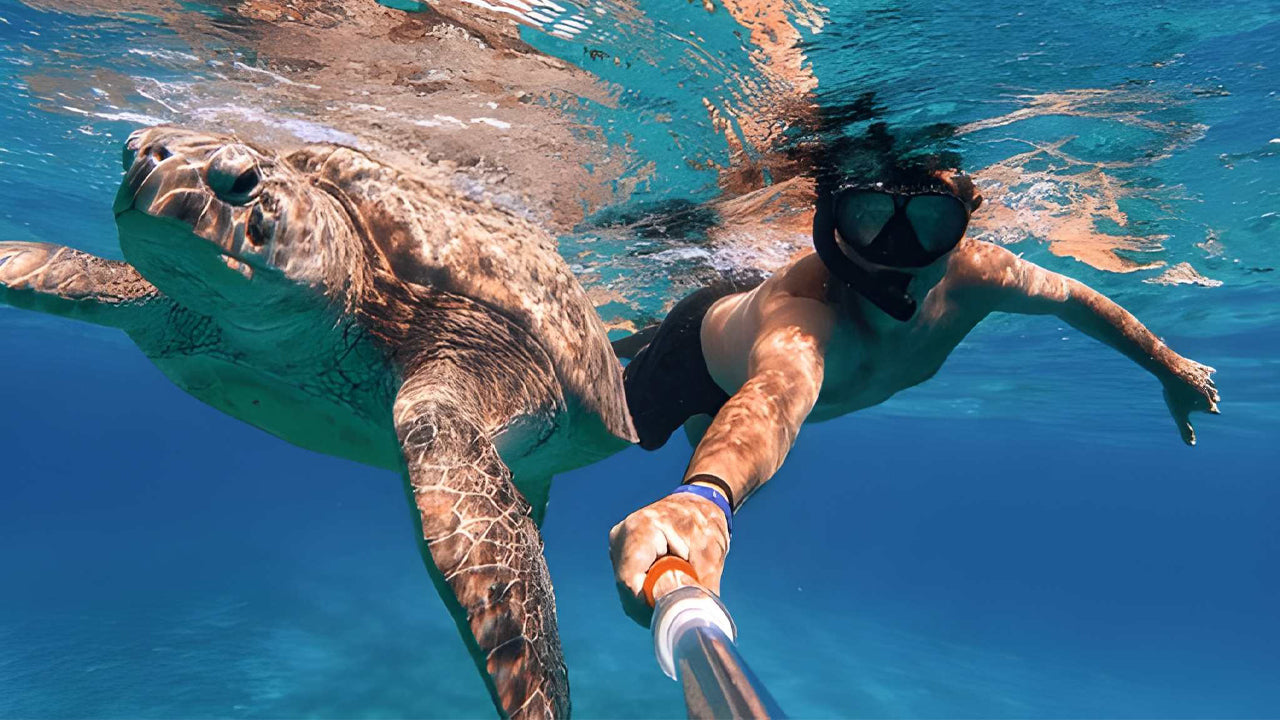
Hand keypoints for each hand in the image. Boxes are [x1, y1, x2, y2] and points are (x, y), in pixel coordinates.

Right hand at [608, 491, 730, 626]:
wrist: (698, 502)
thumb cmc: (705, 523)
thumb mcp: (710, 556)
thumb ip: (700, 590)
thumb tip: (698, 624)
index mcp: (640, 531)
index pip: (630, 581)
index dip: (647, 605)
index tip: (670, 615)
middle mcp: (621, 537)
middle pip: (627, 589)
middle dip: (650, 606)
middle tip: (677, 612)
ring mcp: (617, 544)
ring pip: (626, 590)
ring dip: (648, 600)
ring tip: (674, 596)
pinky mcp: (620, 552)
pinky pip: (628, 583)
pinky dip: (645, 593)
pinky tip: (664, 589)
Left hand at [1161, 355, 1219, 444]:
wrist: (1172, 370)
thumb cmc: (1175, 394)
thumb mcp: (1179, 414)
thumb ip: (1186, 429)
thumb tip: (1191, 445)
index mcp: (1207, 402)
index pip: (1212, 409)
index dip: (1211, 411)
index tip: (1214, 412)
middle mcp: (1210, 390)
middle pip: (1214, 396)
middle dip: (1213, 399)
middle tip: (1216, 400)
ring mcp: (1205, 378)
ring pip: (1211, 385)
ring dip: (1212, 388)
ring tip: (1212, 390)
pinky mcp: (1200, 368)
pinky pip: (1207, 371)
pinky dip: (1209, 372)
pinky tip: (1212, 372)